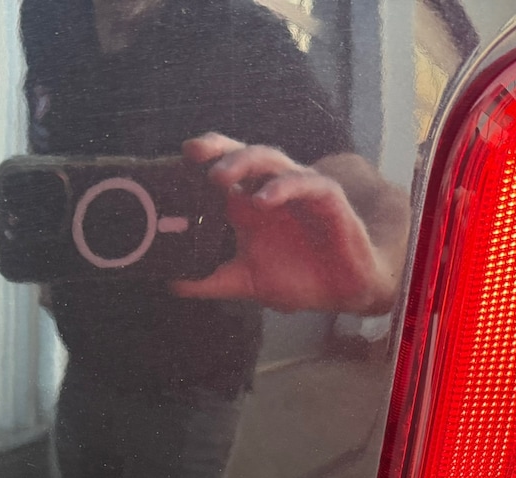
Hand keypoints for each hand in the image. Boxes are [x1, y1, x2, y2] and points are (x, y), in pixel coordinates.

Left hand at [172, 133, 408, 315]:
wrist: (343, 290)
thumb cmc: (298, 276)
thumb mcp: (246, 282)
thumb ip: (210, 280)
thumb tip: (171, 282)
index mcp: (250, 205)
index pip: (224, 170)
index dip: (203, 160)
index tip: (176, 160)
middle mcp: (272, 191)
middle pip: (244, 156)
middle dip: (219, 149)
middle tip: (192, 155)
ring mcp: (300, 191)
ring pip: (272, 161)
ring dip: (245, 163)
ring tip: (219, 176)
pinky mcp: (328, 200)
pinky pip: (307, 184)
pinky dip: (284, 187)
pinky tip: (264, 199)